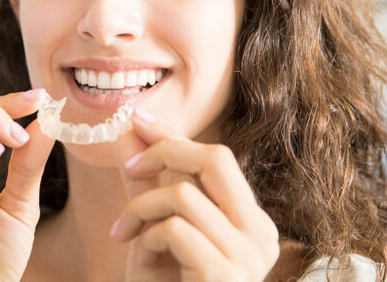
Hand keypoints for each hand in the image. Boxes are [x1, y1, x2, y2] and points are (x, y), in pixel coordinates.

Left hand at [112, 109, 279, 281]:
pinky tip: (138, 258)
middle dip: (165, 151)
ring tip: (125, 234)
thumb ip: (146, 185)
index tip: (136, 120)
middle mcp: (261, 235)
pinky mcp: (225, 275)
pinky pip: (175, 229)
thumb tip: (128, 131)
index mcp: (251, 222)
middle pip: (216, 158)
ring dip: (141, 208)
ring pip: (184, 193)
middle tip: (129, 169)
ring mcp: (249, 257)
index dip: (173, 136)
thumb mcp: (154, 232)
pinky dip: (146, 237)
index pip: (217, 160)